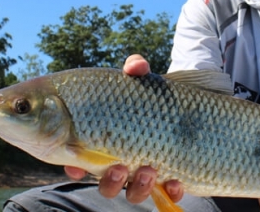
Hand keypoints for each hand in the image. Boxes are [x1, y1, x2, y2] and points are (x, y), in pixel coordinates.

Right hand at [64, 54, 183, 203]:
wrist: (184, 107)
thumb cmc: (151, 95)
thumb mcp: (141, 80)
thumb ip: (135, 69)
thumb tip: (136, 66)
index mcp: (103, 142)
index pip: (79, 161)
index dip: (75, 169)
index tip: (78, 167)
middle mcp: (120, 163)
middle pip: (107, 184)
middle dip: (111, 181)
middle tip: (119, 167)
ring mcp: (144, 174)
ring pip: (133, 193)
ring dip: (138, 187)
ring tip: (149, 169)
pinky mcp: (169, 178)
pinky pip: (166, 194)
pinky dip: (171, 192)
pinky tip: (176, 182)